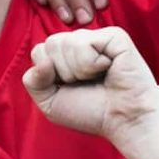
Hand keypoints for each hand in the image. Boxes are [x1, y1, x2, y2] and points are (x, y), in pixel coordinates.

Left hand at [23, 27, 158, 143]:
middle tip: (87, 83)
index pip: (39, 51)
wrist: (124, 122)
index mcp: (66, 54)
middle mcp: (82, 42)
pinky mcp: (115, 36)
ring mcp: (98, 37)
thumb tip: (41, 61)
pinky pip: (84, 42)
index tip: (70, 88)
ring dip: (78, 70)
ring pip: (64, 42)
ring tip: (98, 77)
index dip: (49, 75)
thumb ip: (33, 81)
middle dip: (63, 72)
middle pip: (50, 44)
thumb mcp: (50, 102)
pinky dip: (90, 63)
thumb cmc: (91, 112)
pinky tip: (108, 69)